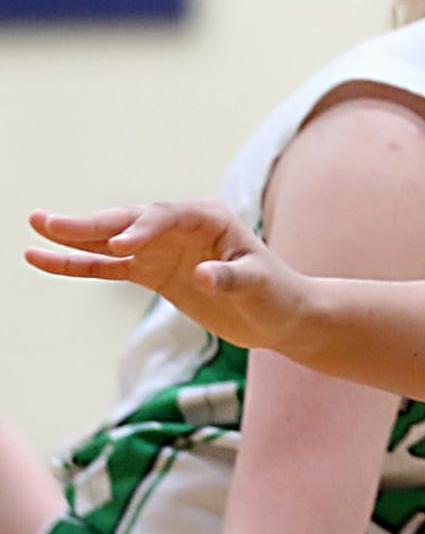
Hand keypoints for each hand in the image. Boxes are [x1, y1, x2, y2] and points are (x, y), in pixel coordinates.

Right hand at [27, 200, 308, 352]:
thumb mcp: (260, 287)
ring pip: (110, 241)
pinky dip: (78, 265)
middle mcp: (179, 226)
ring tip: (35, 229)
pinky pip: (108, 267)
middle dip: (90, 225)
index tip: (120, 248)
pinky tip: (43, 259)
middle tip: (48, 222)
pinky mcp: (152, 272)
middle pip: (128, 222)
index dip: (142, 230)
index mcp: (209, 218)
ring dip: (74, 238)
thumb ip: (232, 279)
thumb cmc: (277, 296)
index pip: (166, 217)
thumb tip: (204, 276)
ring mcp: (162, 248)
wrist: (281, 316)